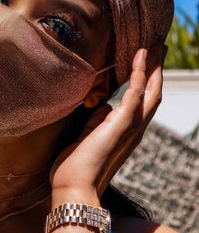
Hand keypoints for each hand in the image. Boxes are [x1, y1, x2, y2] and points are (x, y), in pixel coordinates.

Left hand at [50, 45, 164, 205]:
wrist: (73, 186)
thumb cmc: (77, 164)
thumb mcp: (88, 135)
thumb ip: (98, 121)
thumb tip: (104, 107)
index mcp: (124, 129)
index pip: (141, 100)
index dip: (147, 79)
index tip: (146, 60)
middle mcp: (133, 128)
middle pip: (153, 92)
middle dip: (156, 69)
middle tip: (159, 47)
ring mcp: (129, 126)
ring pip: (150, 91)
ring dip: (153, 67)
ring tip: (155, 46)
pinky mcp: (120, 124)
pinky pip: (134, 94)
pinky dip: (138, 74)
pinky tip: (139, 57)